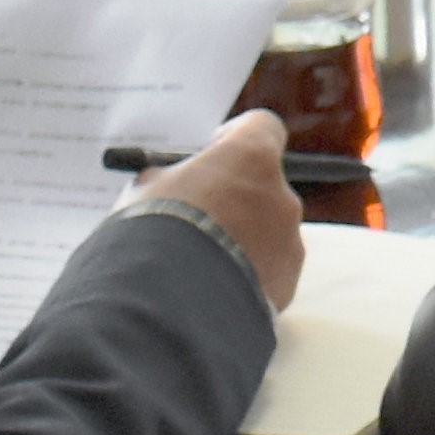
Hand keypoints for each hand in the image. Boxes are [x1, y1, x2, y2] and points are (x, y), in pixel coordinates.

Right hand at [130, 109, 309, 305]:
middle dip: (236, 197)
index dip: (235, 139)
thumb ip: (168, 179)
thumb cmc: (151, 235)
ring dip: (241, 242)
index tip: (213, 154)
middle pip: (264, 185)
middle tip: (200, 218)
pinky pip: (267, 272)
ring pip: (268, 233)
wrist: (165, 307)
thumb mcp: (145, 191)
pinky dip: (246, 277)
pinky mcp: (286, 285)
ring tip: (199, 266)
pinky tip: (212, 292)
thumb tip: (166, 182)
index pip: (261, 128)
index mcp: (252, 158)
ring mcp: (289, 242)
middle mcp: (281, 194)